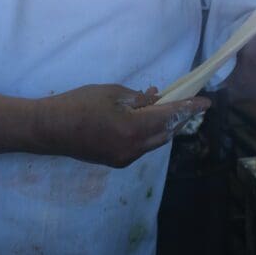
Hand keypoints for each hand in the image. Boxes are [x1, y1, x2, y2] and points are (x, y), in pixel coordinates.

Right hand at [35, 84, 209, 167]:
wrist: (48, 129)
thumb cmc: (77, 105)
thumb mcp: (110, 93)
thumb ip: (137, 98)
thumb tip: (156, 100)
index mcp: (133, 129)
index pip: (169, 116)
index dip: (189, 108)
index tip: (206, 103)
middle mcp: (133, 149)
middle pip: (165, 132)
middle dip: (177, 117)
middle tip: (183, 100)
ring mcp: (124, 158)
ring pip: (153, 141)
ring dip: (160, 125)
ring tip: (158, 105)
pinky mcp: (115, 161)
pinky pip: (140, 146)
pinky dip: (146, 132)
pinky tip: (140, 118)